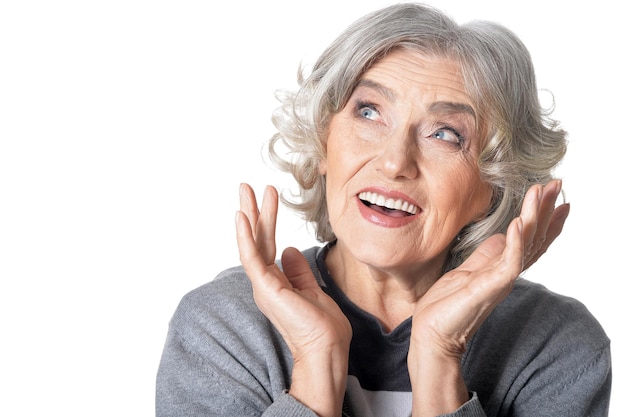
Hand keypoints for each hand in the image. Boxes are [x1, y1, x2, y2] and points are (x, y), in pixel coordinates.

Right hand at [235, 183, 350, 416]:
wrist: (327, 348)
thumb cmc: (323, 327)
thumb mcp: (312, 290)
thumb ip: (299, 272)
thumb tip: (291, 250)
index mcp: (276, 283)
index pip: (268, 244)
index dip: (267, 220)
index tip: (268, 197)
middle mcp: (266, 282)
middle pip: (256, 240)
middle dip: (252, 211)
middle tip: (246, 186)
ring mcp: (264, 285)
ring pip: (252, 243)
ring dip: (248, 215)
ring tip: (245, 190)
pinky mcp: (266, 288)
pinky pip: (252, 258)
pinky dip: (246, 237)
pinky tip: (243, 217)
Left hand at [408, 180, 566, 414]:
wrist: (432, 333)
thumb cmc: (447, 306)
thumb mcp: (468, 271)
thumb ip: (486, 255)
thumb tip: (501, 236)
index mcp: (501, 268)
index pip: (530, 240)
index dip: (544, 219)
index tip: (554, 196)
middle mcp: (506, 273)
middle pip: (535, 238)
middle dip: (546, 209)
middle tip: (556, 184)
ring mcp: (500, 280)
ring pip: (527, 245)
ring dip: (535, 217)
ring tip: (541, 193)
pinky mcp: (491, 287)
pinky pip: (510, 262)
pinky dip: (516, 242)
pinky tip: (519, 223)